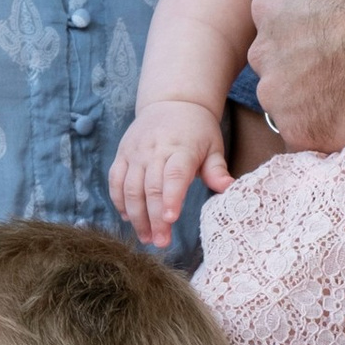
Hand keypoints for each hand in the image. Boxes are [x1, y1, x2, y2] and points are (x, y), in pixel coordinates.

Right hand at [108, 101, 227, 248]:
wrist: (171, 101)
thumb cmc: (197, 130)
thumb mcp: (213, 145)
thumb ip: (217, 169)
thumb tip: (228, 188)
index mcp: (181, 148)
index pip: (174, 175)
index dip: (170, 198)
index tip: (170, 220)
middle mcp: (154, 150)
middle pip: (150, 188)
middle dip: (154, 218)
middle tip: (160, 242)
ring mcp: (135, 152)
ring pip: (130, 188)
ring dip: (136, 216)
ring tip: (146, 238)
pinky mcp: (123, 154)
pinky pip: (115, 180)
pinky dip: (119, 201)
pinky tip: (128, 219)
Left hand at [247, 0, 344, 152]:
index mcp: (269, 3)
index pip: (279, 19)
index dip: (310, 24)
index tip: (339, 27)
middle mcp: (264, 52)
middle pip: (280, 62)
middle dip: (306, 63)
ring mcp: (281, 96)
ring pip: (292, 101)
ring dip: (318, 99)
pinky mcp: (303, 132)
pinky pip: (312, 135)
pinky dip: (332, 130)